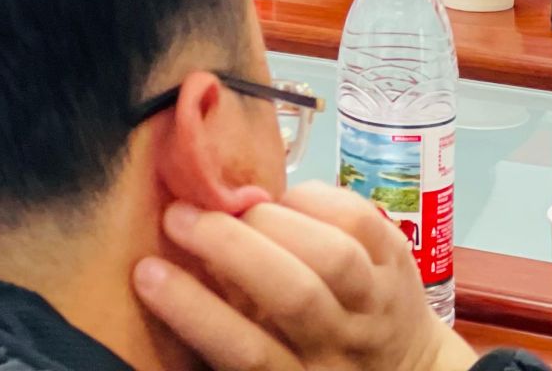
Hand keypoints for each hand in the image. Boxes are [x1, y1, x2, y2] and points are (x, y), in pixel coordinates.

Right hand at [133, 183, 473, 370]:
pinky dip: (310, 197)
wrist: (405, 365)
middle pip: (293, 296)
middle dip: (228, 245)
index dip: (194, 311)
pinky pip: (357, 218)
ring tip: (231, 207)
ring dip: (270, 220)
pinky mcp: (398, 259)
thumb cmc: (306, 353)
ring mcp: (376, 303)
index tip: (146, 272)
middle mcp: (340, 346)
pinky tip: (281, 200)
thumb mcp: (268, 355)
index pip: (247, 352)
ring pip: (333, 256)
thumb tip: (174, 258)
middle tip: (177, 216)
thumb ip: (230, 319)